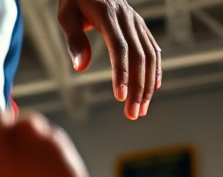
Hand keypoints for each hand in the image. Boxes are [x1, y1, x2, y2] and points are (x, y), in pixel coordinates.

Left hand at [57, 0, 161, 118]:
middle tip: (132, 114)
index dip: (122, 73)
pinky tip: (154, 88)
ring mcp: (136, 22)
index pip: (119, 48)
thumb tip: (81, 67)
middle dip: (137, 88)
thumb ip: (74, 40)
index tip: (120, 97)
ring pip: (149, 55)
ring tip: (141, 110)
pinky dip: (156, 69)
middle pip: (138, 56)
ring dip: (147, 84)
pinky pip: (152, 48)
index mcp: (108, 15)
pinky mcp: (139, 26)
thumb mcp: (66, 15)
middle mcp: (127, 18)